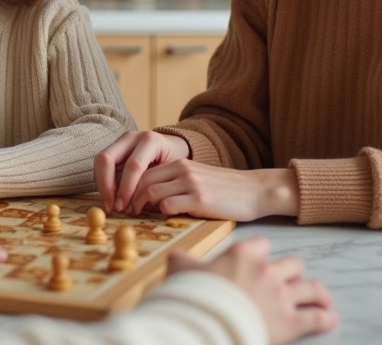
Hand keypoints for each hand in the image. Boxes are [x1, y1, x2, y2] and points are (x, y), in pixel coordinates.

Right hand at [94, 130, 189, 211]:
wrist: (172, 147)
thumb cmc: (173, 162)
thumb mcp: (170, 173)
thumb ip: (154, 185)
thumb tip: (137, 207)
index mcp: (150, 141)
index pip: (133, 165)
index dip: (126, 188)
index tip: (123, 207)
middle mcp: (132, 137)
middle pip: (107, 158)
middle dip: (106, 185)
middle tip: (111, 206)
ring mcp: (120, 140)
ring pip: (100, 160)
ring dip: (102, 185)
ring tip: (110, 204)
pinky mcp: (114, 147)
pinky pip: (102, 165)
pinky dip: (103, 182)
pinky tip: (110, 197)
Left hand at [122, 160, 298, 219]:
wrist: (255, 190)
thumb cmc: (226, 190)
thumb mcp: (198, 179)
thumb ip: (177, 184)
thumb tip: (152, 200)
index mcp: (180, 164)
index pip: (145, 172)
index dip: (131, 187)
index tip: (126, 200)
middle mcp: (183, 170)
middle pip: (143, 181)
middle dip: (130, 197)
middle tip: (126, 211)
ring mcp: (191, 184)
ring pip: (152, 192)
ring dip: (141, 205)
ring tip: (139, 215)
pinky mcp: (200, 199)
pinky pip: (169, 205)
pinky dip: (161, 212)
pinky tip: (163, 218)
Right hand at [168, 237, 336, 344]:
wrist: (207, 322)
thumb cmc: (194, 295)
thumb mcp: (179, 270)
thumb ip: (183, 260)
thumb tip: (178, 257)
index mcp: (243, 255)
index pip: (262, 244)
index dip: (261, 252)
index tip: (259, 258)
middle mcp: (267, 272)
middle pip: (293, 263)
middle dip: (293, 271)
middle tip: (289, 279)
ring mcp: (281, 297)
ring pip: (312, 287)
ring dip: (317, 293)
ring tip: (321, 298)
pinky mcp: (290, 323)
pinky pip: (316, 318)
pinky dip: (325, 319)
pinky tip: (330, 319)